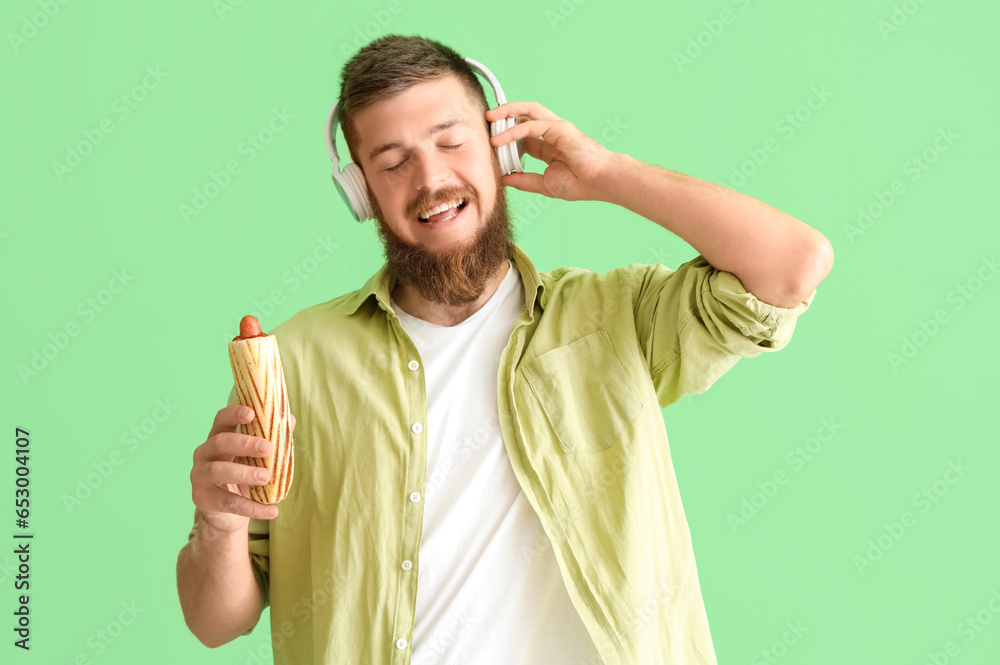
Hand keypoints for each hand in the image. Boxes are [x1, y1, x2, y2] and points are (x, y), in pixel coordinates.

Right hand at [190, 404, 296, 534]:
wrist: (226, 513)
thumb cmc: (242, 475)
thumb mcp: (256, 457)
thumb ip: (271, 439)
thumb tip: (290, 419)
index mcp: (218, 438)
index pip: (221, 420)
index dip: (234, 414)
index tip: (251, 413)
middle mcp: (204, 454)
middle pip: (220, 442)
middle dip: (244, 443)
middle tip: (268, 448)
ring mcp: (200, 476)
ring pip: (219, 471)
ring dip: (245, 473)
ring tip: (267, 477)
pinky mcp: (203, 499)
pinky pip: (228, 502)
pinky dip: (252, 507)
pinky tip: (272, 510)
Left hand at [486, 101, 617, 202]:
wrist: (601, 182)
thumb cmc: (580, 183)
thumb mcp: (544, 184)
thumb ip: (524, 180)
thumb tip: (504, 179)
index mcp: (548, 146)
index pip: (522, 135)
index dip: (504, 137)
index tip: (488, 144)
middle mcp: (551, 133)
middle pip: (523, 116)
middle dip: (503, 116)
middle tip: (486, 122)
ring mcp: (555, 128)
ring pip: (527, 111)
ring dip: (507, 112)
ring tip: (490, 118)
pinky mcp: (559, 128)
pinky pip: (531, 125)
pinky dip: (514, 131)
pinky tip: (501, 139)